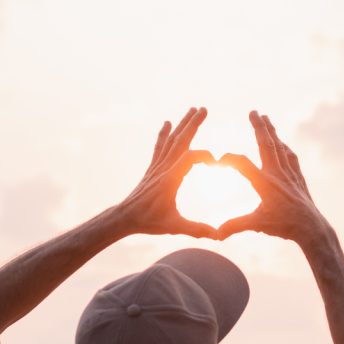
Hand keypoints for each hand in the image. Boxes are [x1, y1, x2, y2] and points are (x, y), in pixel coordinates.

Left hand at [118, 107, 216, 237]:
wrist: (125, 218)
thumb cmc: (149, 222)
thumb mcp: (175, 227)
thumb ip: (197, 229)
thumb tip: (218, 235)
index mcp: (170, 180)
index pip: (190, 158)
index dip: (205, 156)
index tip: (217, 163)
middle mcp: (163, 168)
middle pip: (180, 141)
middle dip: (193, 124)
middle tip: (204, 109)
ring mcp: (157, 167)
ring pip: (171, 141)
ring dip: (183, 124)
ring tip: (193, 109)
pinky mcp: (153, 169)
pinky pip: (159, 147)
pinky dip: (164, 134)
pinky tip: (167, 123)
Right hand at [218, 111, 328, 244]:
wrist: (312, 228)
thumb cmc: (284, 227)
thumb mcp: (257, 225)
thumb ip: (235, 226)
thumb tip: (216, 234)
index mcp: (265, 183)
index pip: (242, 164)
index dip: (229, 159)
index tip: (218, 160)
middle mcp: (277, 175)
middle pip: (266, 145)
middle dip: (259, 127)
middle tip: (254, 112)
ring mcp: (289, 175)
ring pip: (279, 148)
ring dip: (272, 132)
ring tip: (266, 118)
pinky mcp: (298, 179)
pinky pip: (291, 158)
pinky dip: (285, 148)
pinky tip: (282, 144)